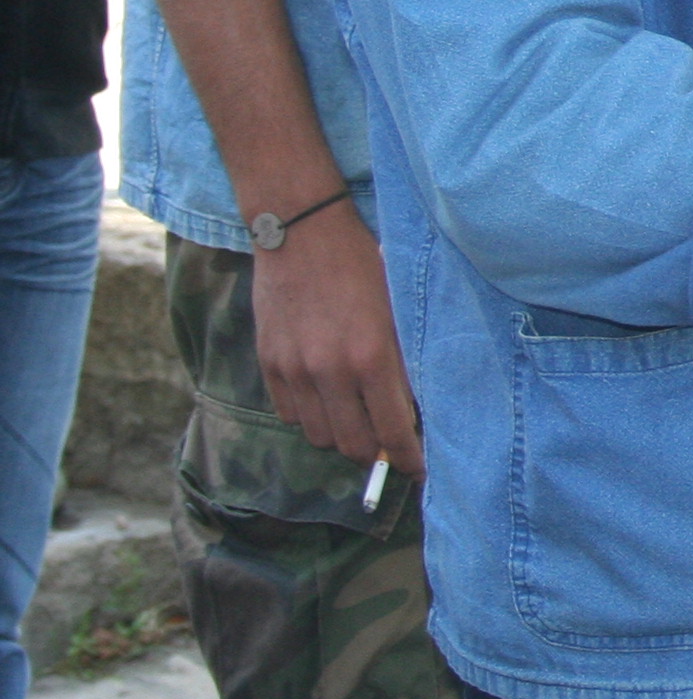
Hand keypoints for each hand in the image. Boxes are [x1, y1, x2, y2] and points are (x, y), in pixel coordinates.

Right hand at [251, 197, 423, 475]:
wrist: (302, 230)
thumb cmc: (363, 262)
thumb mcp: (400, 307)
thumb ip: (407, 358)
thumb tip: (419, 406)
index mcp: (372, 357)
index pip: (393, 432)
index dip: (408, 459)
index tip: (418, 468)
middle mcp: (330, 371)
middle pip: (354, 446)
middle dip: (376, 453)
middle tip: (390, 446)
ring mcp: (294, 370)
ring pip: (319, 436)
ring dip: (342, 437)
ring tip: (359, 419)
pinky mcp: (268, 364)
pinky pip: (289, 415)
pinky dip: (310, 417)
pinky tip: (326, 398)